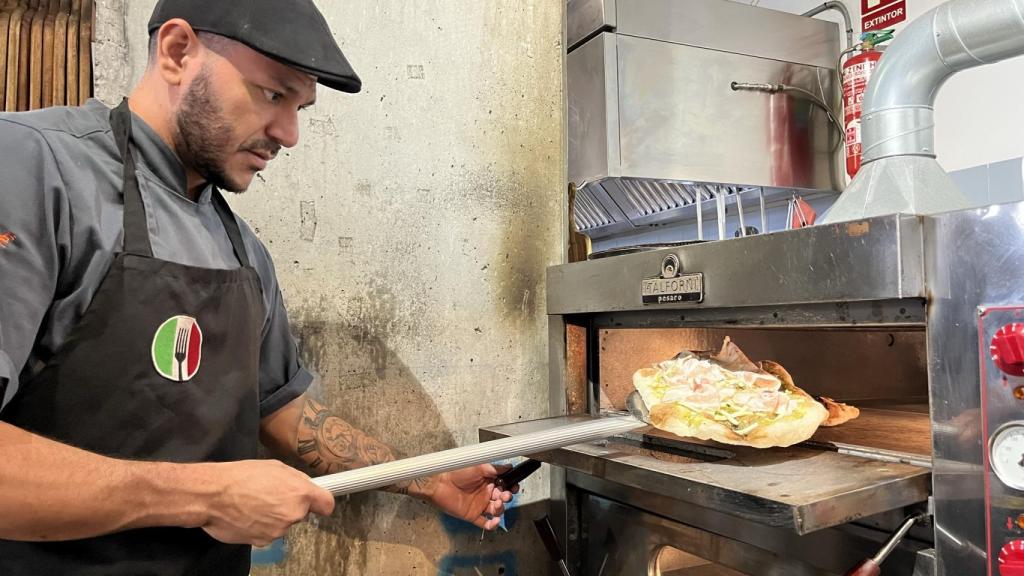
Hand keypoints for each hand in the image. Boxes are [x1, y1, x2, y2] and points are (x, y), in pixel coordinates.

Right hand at [198, 460, 334, 546]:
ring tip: (253, 504)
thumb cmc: (241, 476)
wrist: (212, 496)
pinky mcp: (263, 542)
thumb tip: (306, 486)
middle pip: (301, 513)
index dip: (320, 502)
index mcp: (300, 493)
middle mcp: (293, 514)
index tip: (316, 502)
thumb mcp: (274, 467)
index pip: (326, 504)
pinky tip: (247, 515)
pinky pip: (267, 533)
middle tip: (270, 495)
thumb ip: (295, 479)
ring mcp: (278, 531)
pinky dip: (260, 527)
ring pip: (283, 524)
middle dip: (290, 506)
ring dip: (273, 517)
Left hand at [416, 464, 517, 529]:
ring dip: (500, 509)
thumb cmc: (455, 472)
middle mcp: (485, 493)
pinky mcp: (472, 515)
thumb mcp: (478, 466)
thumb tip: (508, 466)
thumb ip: (494, 468)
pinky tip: (494, 521)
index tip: (514, 486)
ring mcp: (479, 505)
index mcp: (487, 481)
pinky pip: (485, 523)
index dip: (511, 487)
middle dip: (507, 497)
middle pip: (502, 498)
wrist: (439, 484)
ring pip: (496, 511)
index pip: (504, 485)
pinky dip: (492, 524)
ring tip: (497, 504)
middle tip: (505, 495)